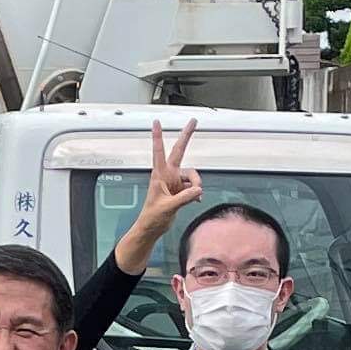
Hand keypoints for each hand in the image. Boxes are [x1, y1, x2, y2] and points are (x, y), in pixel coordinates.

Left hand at [112, 118, 203, 270]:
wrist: (152, 227)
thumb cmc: (152, 217)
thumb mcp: (168, 207)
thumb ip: (184, 197)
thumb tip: (198, 190)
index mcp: (160, 175)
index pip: (159, 151)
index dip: (158, 136)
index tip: (156, 122)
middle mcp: (168, 175)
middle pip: (180, 150)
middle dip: (187, 136)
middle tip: (193, 121)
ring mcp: (175, 182)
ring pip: (192, 175)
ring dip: (196, 185)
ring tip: (194, 196)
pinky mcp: (181, 190)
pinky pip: (194, 187)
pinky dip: (196, 193)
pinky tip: (195, 200)